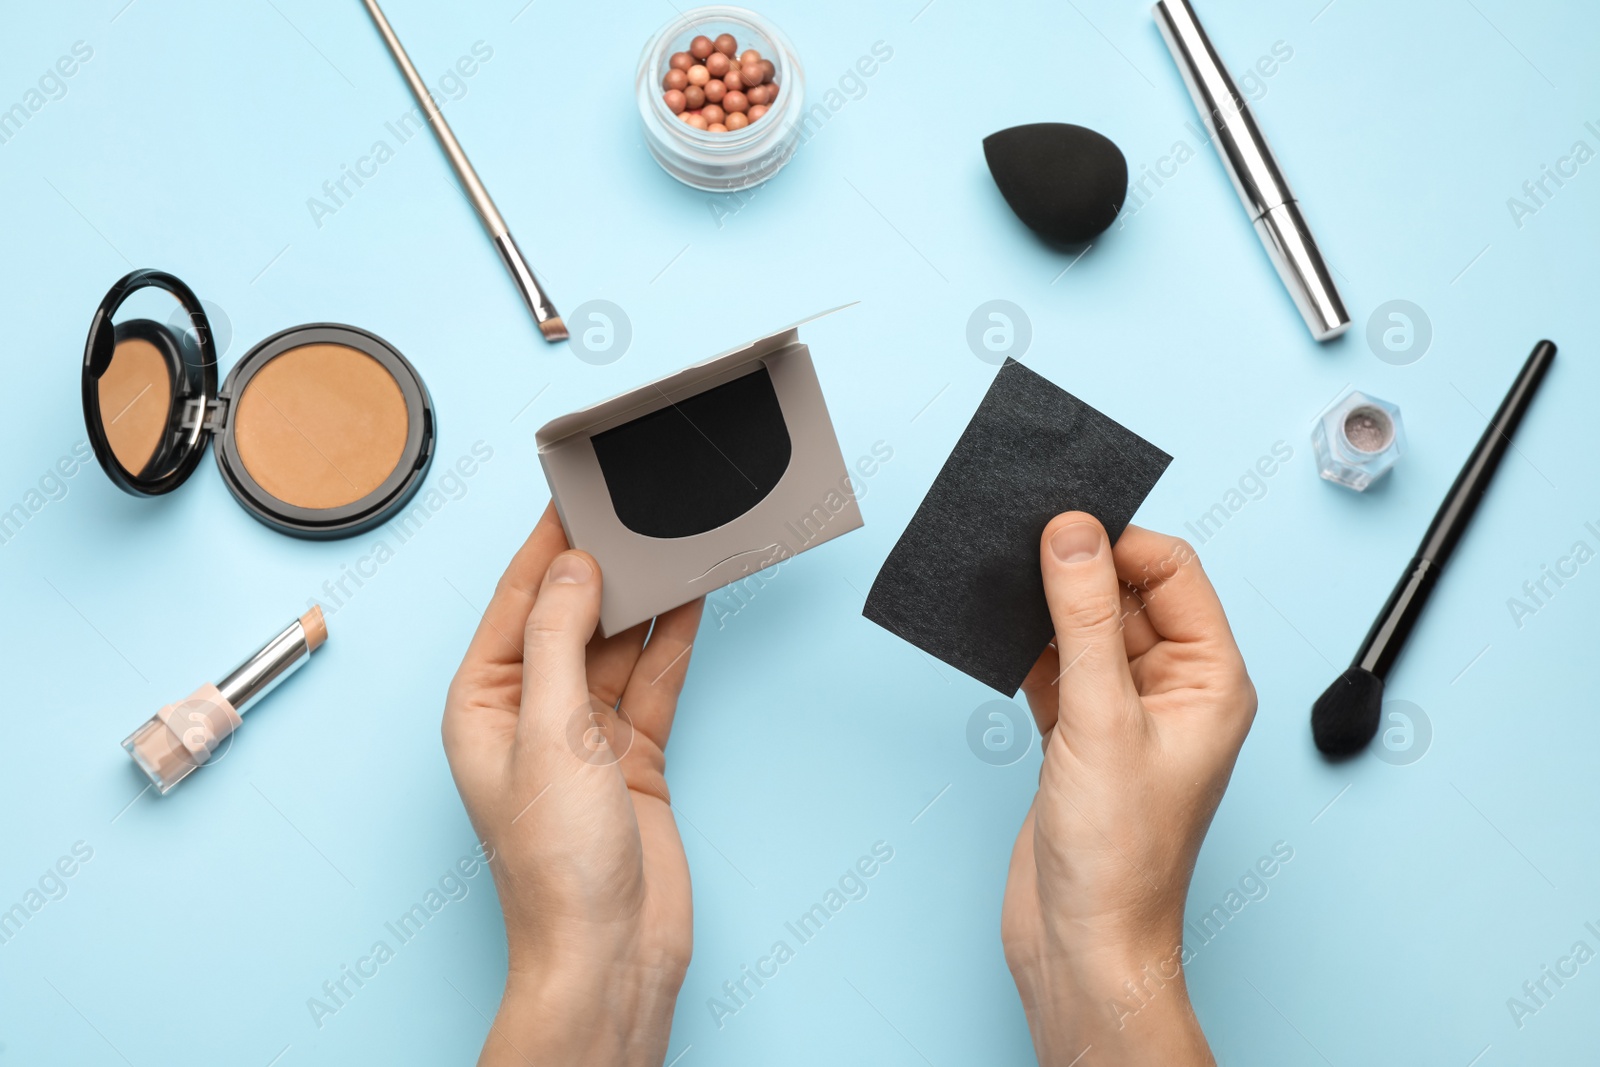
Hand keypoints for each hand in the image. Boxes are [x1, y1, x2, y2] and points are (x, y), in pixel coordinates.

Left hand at [443, 503, 702, 1065]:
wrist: (610, 951)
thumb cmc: (554, 864)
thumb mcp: (550, 731)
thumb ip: (562, 640)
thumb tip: (574, 567)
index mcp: (483, 703)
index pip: (516, 602)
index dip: (546, 545)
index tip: (576, 494)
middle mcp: (530, 711)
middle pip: (570, 616)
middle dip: (603, 566)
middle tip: (636, 510)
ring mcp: (585, 733)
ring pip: (618, 643)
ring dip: (644, 599)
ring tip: (672, 543)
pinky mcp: (634, 754)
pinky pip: (654, 680)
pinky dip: (674, 641)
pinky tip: (691, 601)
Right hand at [1002, 514, 1255, 1065]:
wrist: (1080, 946)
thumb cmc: (1120, 857)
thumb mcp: (1101, 720)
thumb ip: (1084, 620)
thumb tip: (1073, 534)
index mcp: (1210, 680)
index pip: (1173, 574)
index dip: (1120, 542)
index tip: (1061, 525)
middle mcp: (1173, 691)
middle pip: (1127, 594)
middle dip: (1077, 568)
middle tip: (1019, 543)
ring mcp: (1123, 714)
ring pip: (1085, 628)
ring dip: (1046, 606)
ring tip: (999, 584)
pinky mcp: (1078, 737)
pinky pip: (1054, 666)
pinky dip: (1026, 647)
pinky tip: (995, 634)